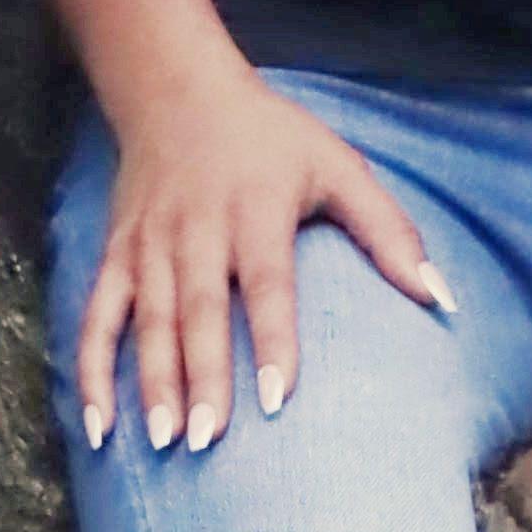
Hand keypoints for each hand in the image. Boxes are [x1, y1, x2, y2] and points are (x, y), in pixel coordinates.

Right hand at [78, 70, 456, 452]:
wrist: (176, 89)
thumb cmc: (272, 138)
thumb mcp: (339, 166)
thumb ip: (390, 232)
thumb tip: (440, 298)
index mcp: (256, 209)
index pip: (266, 283)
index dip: (272, 340)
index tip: (280, 399)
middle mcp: (198, 229)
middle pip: (199, 310)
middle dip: (202, 377)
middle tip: (208, 440)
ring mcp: (149, 244)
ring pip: (147, 320)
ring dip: (151, 382)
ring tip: (162, 442)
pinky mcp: (116, 254)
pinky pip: (96, 318)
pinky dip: (91, 371)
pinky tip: (97, 427)